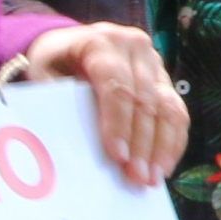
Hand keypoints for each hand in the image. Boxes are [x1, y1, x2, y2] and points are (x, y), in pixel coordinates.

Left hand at [22, 24, 186, 185]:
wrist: (69, 44)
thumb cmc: (53, 64)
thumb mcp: (43, 76)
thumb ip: (59, 104)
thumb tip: (72, 147)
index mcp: (100, 42)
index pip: (115, 83)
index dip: (118, 122)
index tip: (118, 156)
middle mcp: (133, 46)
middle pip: (144, 99)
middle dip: (142, 143)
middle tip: (137, 177)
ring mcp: (153, 61)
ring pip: (167, 106)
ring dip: (162, 146)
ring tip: (154, 178)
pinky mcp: (164, 79)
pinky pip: (177, 111)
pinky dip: (173, 141)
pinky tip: (165, 165)